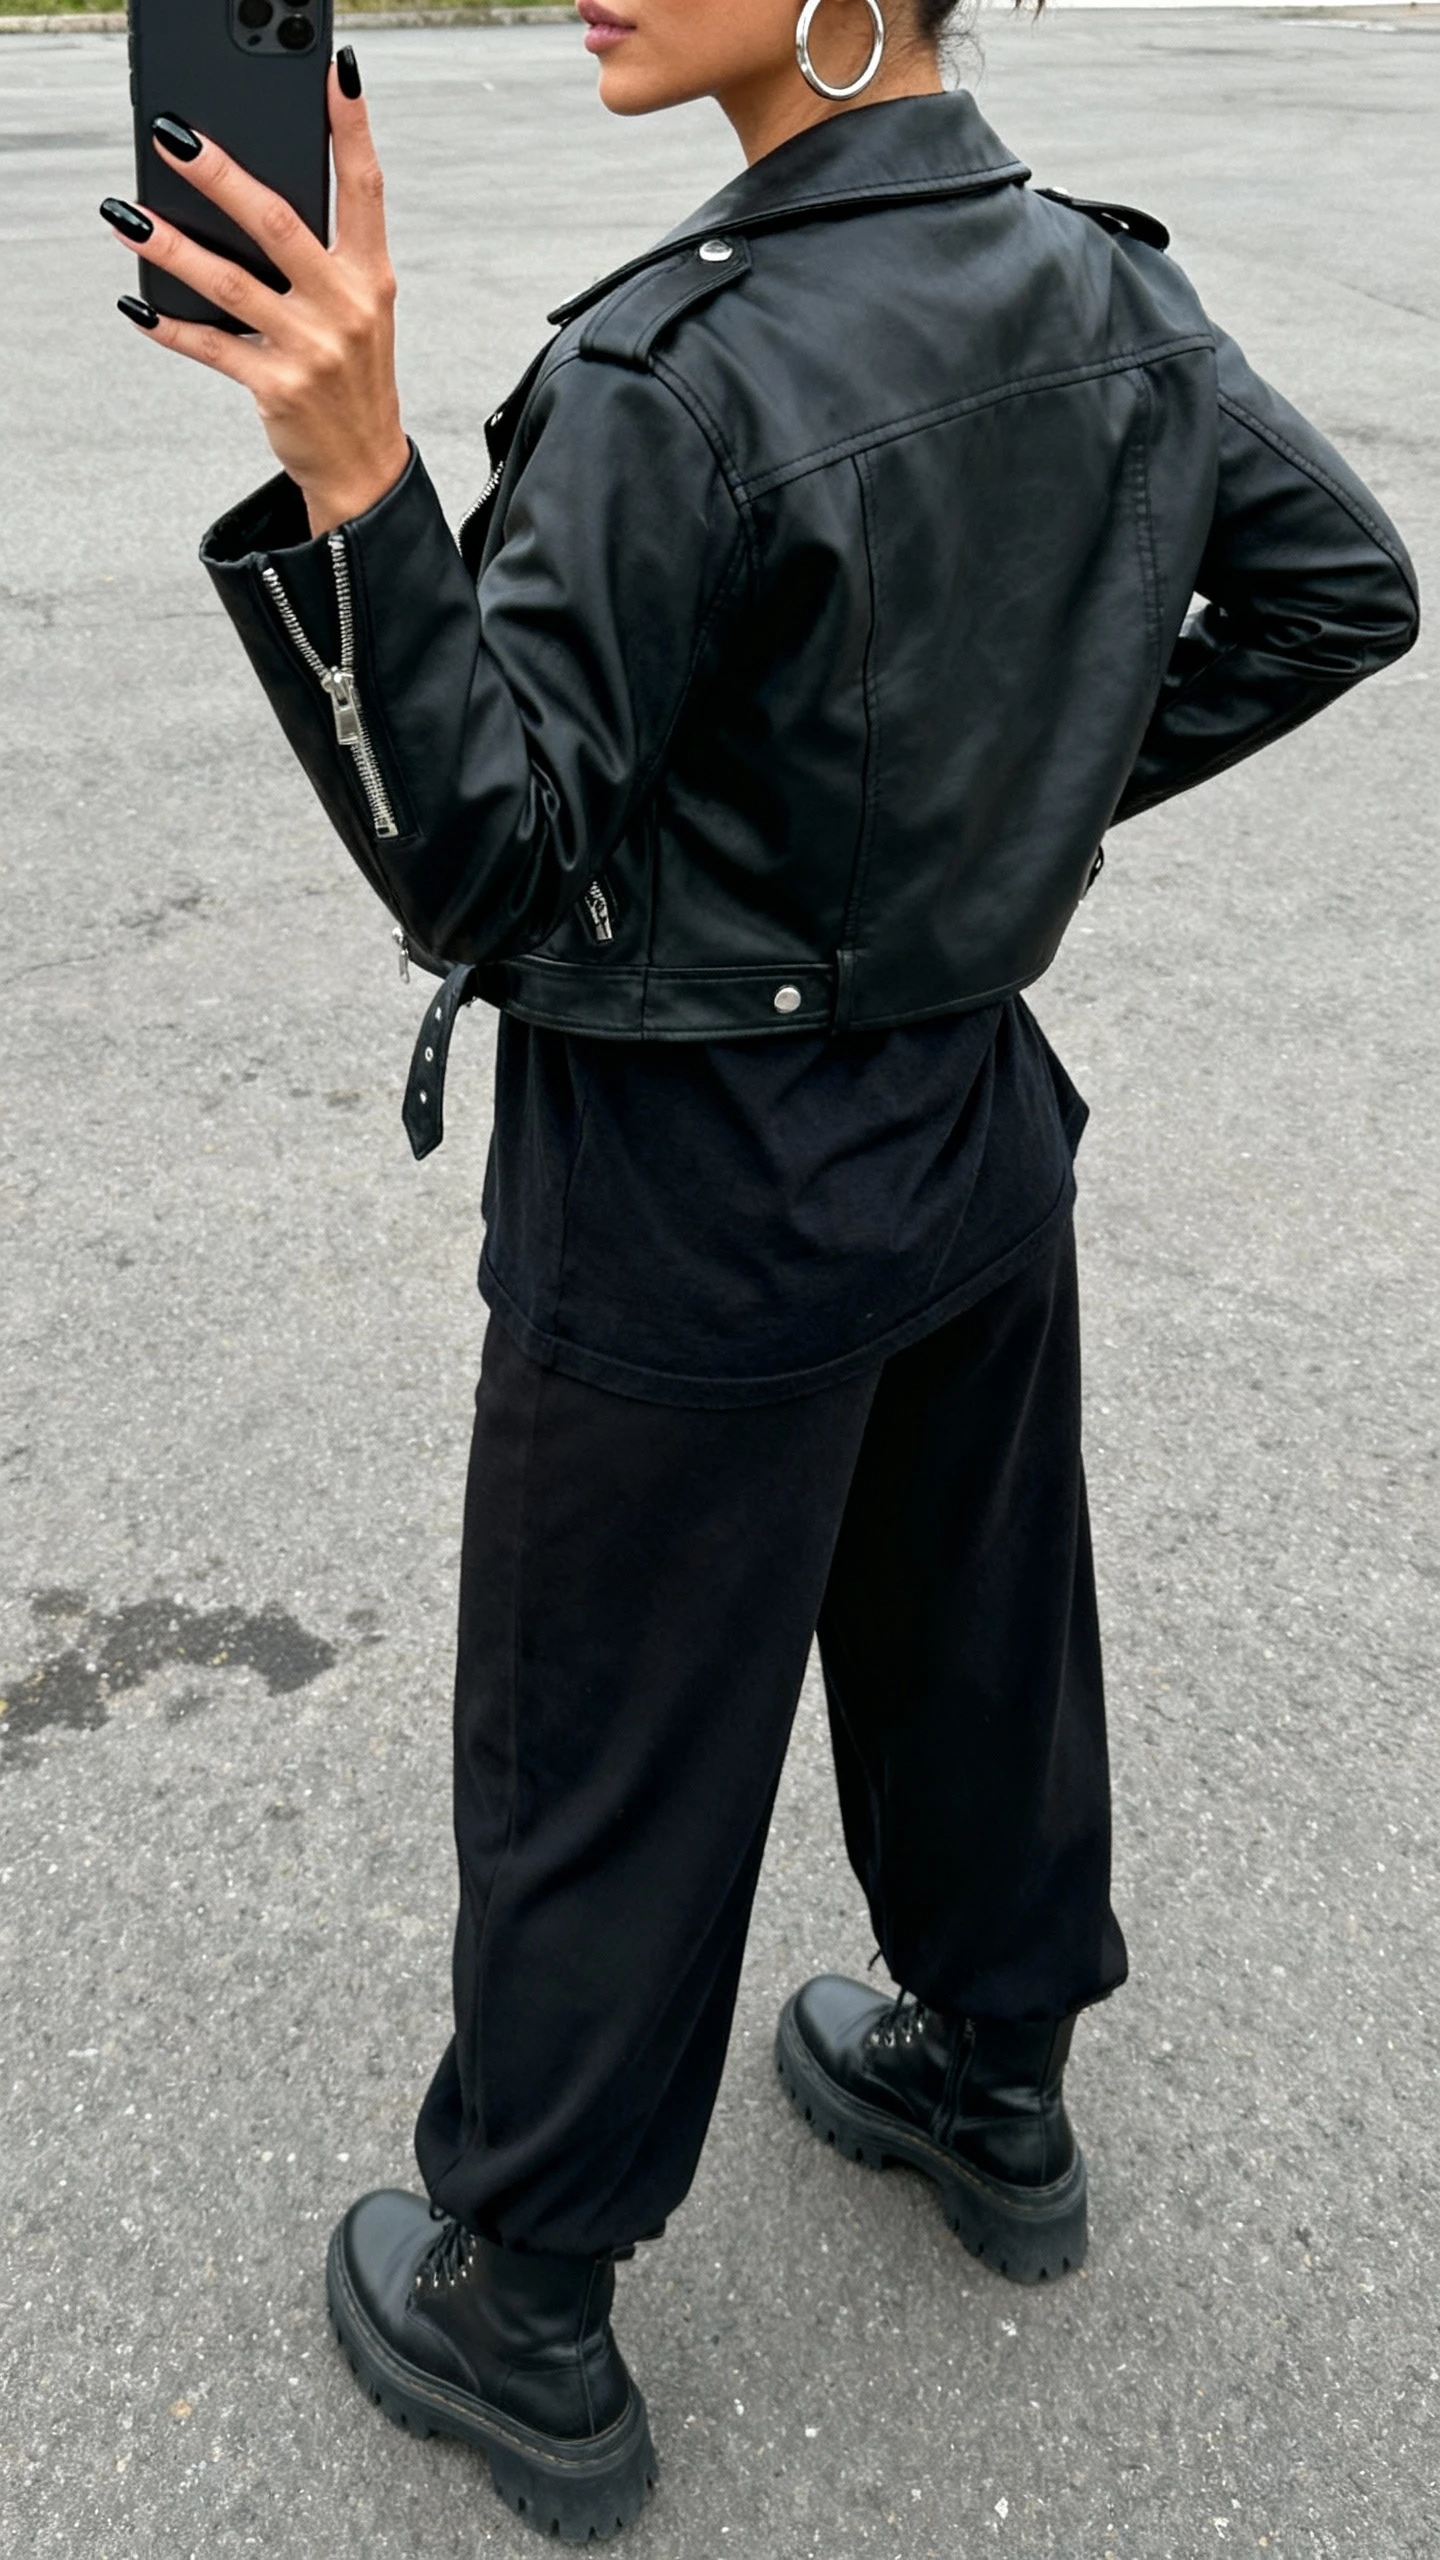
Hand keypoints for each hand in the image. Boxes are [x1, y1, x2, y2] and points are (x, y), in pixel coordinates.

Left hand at [107, 57, 409, 537]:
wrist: (365, 466)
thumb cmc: (355, 378)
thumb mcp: (360, 311)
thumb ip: (325, 257)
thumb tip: (249, 202)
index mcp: (372, 277)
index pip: (365, 188)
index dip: (353, 128)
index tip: (337, 75)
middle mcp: (346, 306)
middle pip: (277, 223)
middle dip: (221, 176)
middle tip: (175, 139)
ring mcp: (311, 347)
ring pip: (229, 283)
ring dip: (170, 246)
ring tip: (126, 215)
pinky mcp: (277, 385)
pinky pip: (211, 346)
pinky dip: (169, 326)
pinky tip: (138, 306)